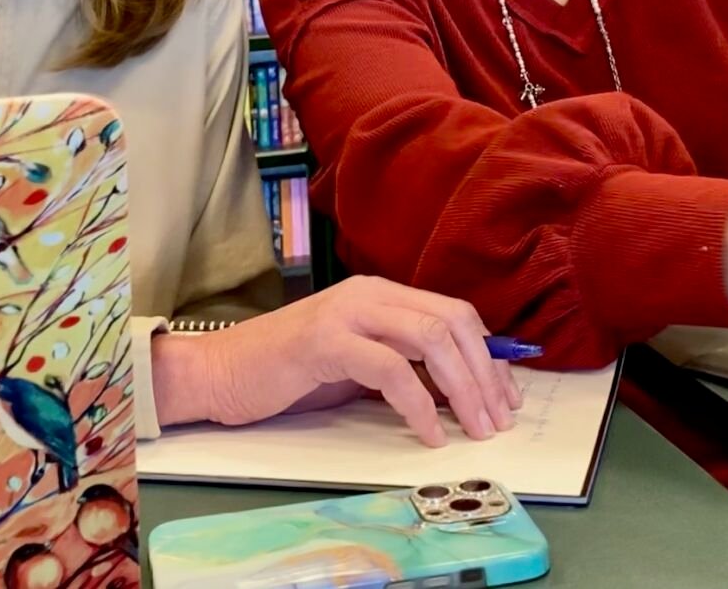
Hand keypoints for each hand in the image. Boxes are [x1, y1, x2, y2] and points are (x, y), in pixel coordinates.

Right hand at [152, 276, 523, 446]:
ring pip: (429, 338)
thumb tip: (461, 389)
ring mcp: (347, 313)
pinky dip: (418, 404)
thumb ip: (403, 364)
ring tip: (475, 427)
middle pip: (451, 322)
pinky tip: (429, 432)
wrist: (222, 372)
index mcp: (381, 294)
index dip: (488, 354)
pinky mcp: (326, 342)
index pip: (454, 312)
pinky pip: (390, 369)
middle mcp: (370, 294)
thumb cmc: (290, 373)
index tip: (506, 396)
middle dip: (484, 373)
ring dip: (462, 387)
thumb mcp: (358, 364)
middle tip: (498, 419)